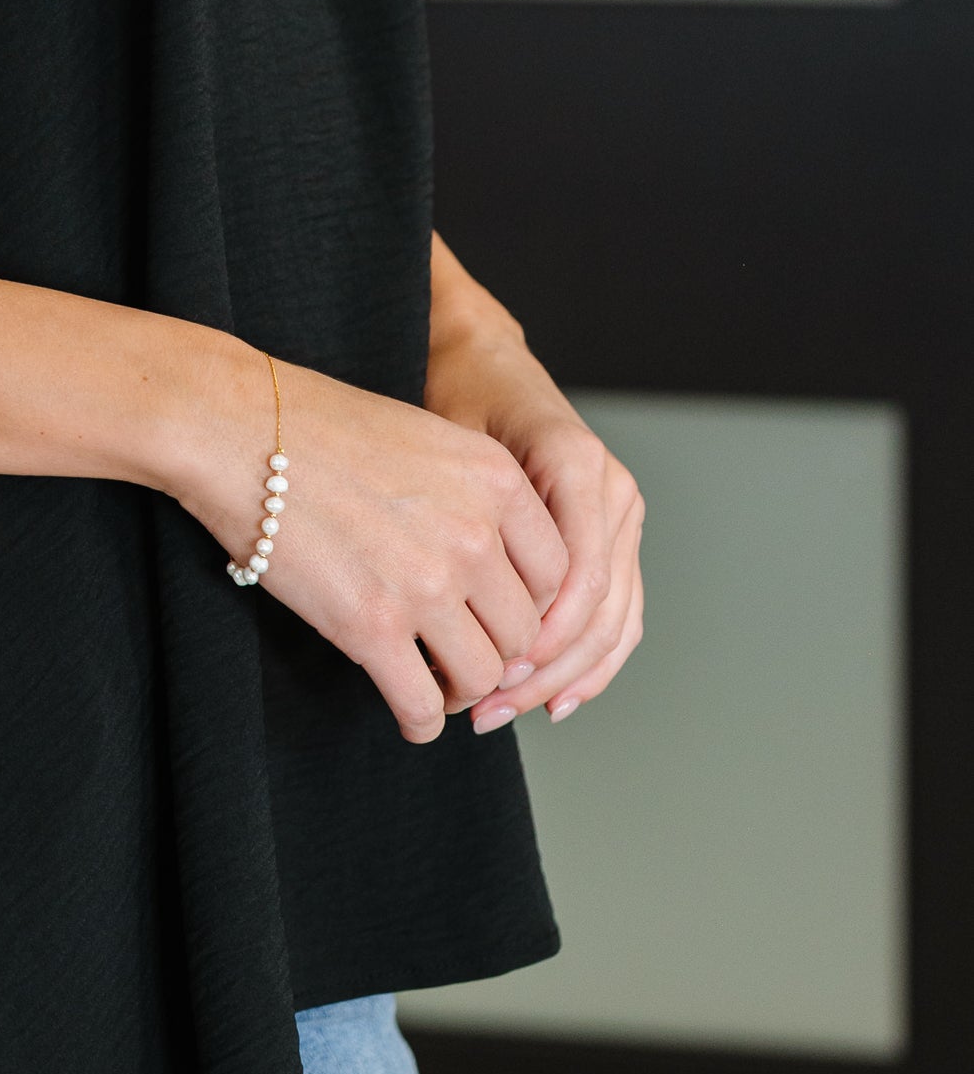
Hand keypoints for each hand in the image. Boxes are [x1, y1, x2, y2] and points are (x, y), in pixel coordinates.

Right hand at [174, 353, 572, 748]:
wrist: (237, 430)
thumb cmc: (318, 426)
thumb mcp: (426, 438)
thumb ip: (473, 497)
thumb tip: (492, 563)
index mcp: (495, 480)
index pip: (557, 573)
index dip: (530, 606)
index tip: (498, 614)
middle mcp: (474, 534)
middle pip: (524, 631)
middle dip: (497, 653)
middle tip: (464, 657)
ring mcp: (426, 584)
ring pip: (483, 675)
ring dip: (462, 691)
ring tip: (436, 685)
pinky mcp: (371, 627)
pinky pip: (422, 703)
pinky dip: (421, 720)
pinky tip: (409, 712)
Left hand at [424, 245, 643, 734]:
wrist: (484, 363)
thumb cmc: (457, 398)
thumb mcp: (452, 445)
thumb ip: (469, 516)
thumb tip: (459, 611)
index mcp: (578, 467)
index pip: (579, 577)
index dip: (538, 639)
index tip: (488, 676)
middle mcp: (613, 492)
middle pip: (599, 609)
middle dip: (545, 671)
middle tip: (486, 709)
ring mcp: (622, 516)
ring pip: (615, 621)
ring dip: (564, 678)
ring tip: (504, 711)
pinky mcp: (617, 537)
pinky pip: (619, 613)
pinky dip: (590, 662)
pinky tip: (553, 701)